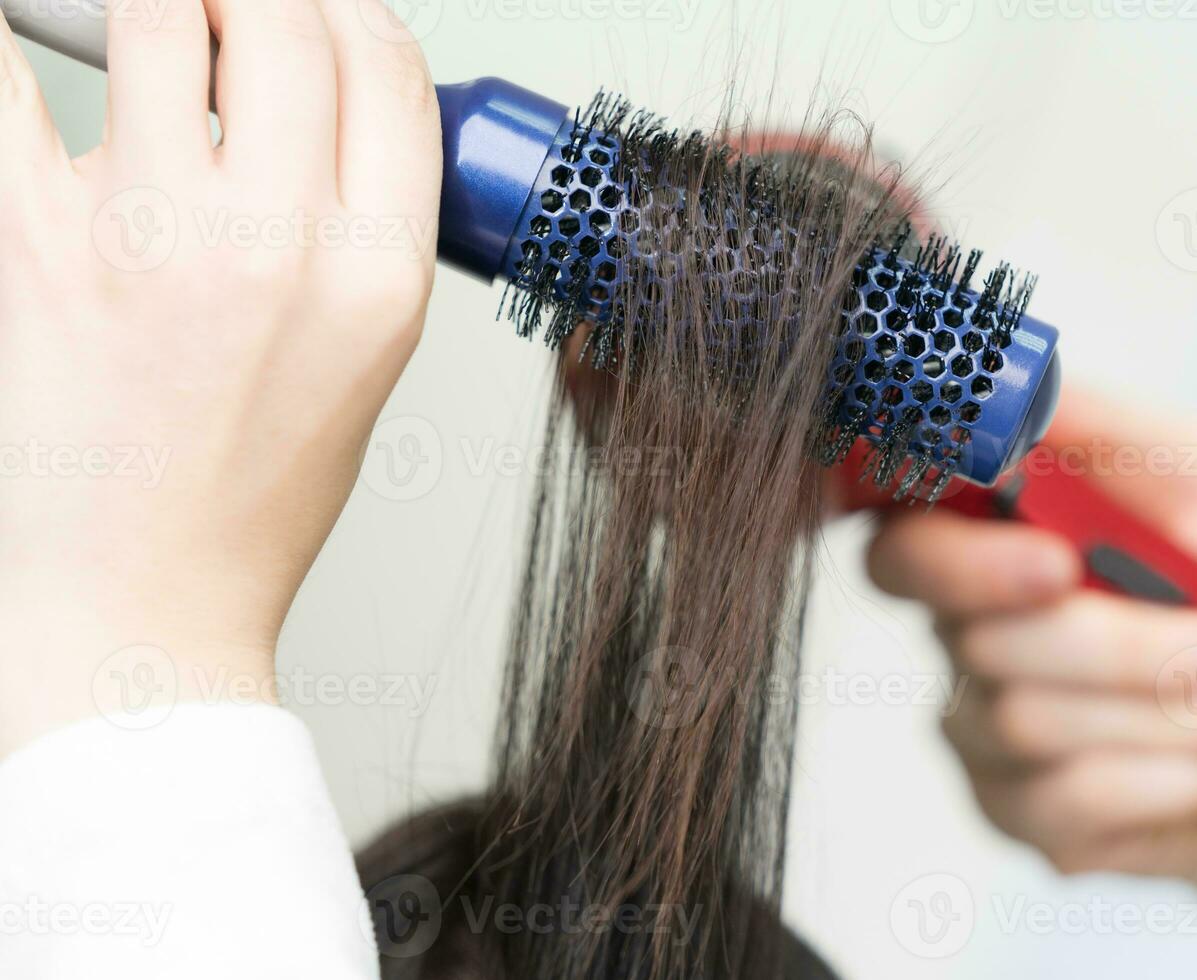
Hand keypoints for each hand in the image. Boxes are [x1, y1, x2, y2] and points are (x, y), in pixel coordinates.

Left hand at [0, 1, 440, 752]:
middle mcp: (282, 246)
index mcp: (380, 275)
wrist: (147, 599)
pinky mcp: (33, 243)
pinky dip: (21, 37)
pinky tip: (40, 42)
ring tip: (145, 31)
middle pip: (288, 18)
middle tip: (225, 12)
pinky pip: (9, 80)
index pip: (392, 71)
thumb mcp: (369, 357)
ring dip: (159, 1)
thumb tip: (329, 99)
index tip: (323, 16)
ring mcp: (154, 238)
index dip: (356, 15)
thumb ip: (367, 221)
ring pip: (159, 14)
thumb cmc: (254, 496)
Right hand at [867, 389, 1196, 976]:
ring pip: (1027, 718)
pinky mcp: (1018, 813)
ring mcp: (983, 727)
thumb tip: (1017, 392)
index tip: (1056, 559)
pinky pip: (1066, 800)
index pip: (903, 536)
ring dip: (1174, 714)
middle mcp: (968, 630)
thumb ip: (1111, 431)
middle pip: (971, 634)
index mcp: (995, 540)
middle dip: (1112, 645)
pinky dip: (1168, 782)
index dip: (954, 553)